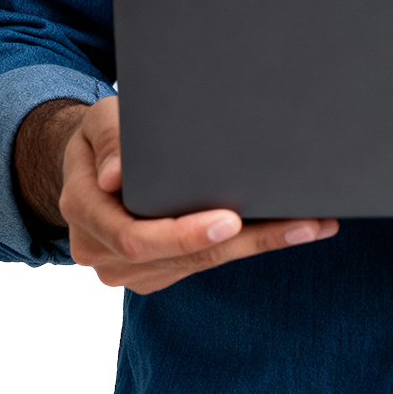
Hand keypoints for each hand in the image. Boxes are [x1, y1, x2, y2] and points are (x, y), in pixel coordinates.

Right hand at [42, 97, 337, 294]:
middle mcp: (100, 251)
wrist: (90, 166)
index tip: (230, 219)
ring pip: (199, 264)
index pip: (134, 237)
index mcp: (82, 212)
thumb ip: (109, 139)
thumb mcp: (99, 120)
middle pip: (179, 257)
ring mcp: (126, 270)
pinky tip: (288, 230)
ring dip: (258, 245)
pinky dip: (246, 246)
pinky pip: (203, 263)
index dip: (184, 234)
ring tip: (309, 224)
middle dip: (244, 241)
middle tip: (297, 224)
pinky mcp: (154, 273)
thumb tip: (115, 176)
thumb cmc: (103, 136)